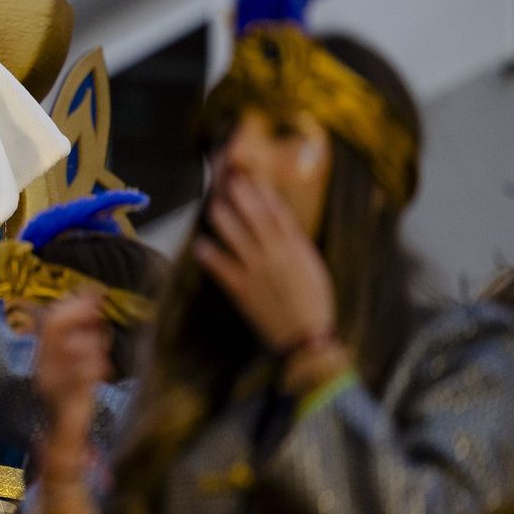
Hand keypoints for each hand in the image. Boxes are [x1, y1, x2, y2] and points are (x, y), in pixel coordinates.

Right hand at [32, 294, 110, 427]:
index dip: (72, 303)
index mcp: (43, 355)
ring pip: (71, 347)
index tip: (95, 291)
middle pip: (55, 326)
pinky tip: (103, 369)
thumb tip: (94, 305)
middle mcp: (44, 364)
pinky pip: (81, 374)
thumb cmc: (72, 394)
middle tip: (100, 307)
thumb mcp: (74, 363)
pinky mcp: (66, 398)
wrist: (63, 435)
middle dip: (79, 312)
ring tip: (101, 353)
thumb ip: (81, 337)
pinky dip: (94, 366)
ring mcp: (53, 381)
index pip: (51, 319)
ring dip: (92, 344)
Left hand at [194, 177, 337, 354]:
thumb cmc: (313, 302)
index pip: (279, 213)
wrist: (306, 336)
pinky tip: (200, 244)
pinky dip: (209, 255)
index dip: (265, 192)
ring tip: (213, 206)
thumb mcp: (312, 267)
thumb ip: (296, 244)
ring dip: (223, 218)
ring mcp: (257, 271)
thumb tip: (281, 222)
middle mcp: (276, 255)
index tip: (254, 177)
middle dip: (242, 196)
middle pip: (256, 217)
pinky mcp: (242, 289)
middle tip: (230, 180)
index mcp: (296, 249)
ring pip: (236, 236)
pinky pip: (222, 267)